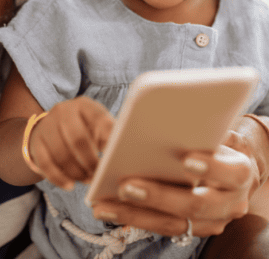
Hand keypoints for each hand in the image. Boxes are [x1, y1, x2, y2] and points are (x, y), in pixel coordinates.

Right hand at [29, 96, 113, 189]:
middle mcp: (63, 110)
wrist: (51, 129)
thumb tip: (128, 154)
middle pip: (78, 139)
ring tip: (87, 180)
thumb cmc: (84, 131)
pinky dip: (59, 178)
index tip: (117, 157)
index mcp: (84, 105)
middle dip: (90, 162)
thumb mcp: (97, 127)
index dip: (109, 138)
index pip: (99, 119)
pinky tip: (69, 185)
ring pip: (61, 154)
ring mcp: (47, 125)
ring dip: (76, 172)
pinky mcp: (35, 141)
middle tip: (98, 176)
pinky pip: (45, 164)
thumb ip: (111, 136)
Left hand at [92, 135, 259, 238]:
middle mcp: (230, 203)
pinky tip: (108, 209)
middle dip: (159, 196)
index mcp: (240, 173)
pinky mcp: (192, 229)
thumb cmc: (218, 143)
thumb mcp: (218, 132)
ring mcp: (211, 221)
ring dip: (136, 214)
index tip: (186, 158)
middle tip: (126, 186)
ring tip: (105, 205)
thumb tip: (171, 115)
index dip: (211, 167)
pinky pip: (162, 228)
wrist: (234, 170)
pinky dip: (134, 219)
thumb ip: (202, 128)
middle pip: (196, 204)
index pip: (231, 172)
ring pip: (174, 223)